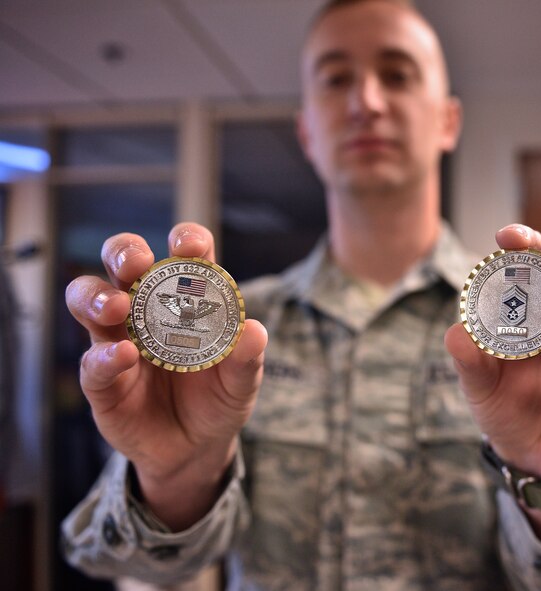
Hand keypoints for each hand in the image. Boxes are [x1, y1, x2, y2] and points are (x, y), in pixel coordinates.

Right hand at [66, 222, 266, 528]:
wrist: (195, 449)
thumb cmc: (219, 400)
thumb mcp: (241, 382)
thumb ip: (247, 360)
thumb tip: (255, 333)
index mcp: (187, 299)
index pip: (183, 257)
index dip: (185, 240)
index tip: (187, 244)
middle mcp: (146, 310)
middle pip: (122, 263)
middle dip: (125, 252)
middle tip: (137, 264)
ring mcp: (118, 340)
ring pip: (89, 300)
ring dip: (97, 296)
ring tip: (117, 306)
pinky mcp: (102, 380)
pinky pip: (93, 361)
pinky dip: (106, 357)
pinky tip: (124, 356)